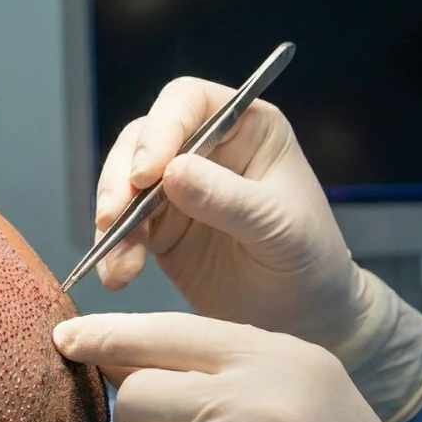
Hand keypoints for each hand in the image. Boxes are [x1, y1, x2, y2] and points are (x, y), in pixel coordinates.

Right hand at [95, 79, 421, 421]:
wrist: (307, 320)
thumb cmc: (311, 261)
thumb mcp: (279, 228)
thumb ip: (227, 199)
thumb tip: (171, 172)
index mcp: (246, 128)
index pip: (189, 101)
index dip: (161, 128)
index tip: (148, 172)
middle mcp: (206, 150)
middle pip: (142, 140)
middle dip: (120, 176)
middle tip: (113, 214)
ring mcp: (177, 189)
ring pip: (122, 183)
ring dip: (110, 218)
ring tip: (119, 259)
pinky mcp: (158, 228)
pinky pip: (121, 229)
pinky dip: (113, 250)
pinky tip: (119, 274)